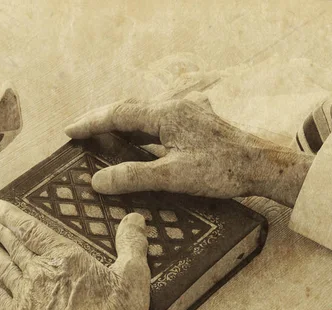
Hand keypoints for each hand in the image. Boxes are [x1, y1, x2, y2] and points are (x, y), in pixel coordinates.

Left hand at [0, 200, 150, 309]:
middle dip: (0, 232)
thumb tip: (135, 218)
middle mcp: (39, 272)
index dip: (12, 216)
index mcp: (65, 257)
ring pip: (2, 267)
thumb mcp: (133, 277)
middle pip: (14, 246)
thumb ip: (132, 245)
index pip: (32, 229)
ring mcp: (24, 296)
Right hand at [65, 99, 312, 206]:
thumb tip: (99, 180)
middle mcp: (175, 107)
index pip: (119, 114)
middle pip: (129, 109)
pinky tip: (136, 142)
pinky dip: (140, 132)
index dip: (91, 123)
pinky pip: (158, 122)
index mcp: (167, 114)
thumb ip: (134, 177)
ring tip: (100, 137)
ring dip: (121, 125)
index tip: (70, 132)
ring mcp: (187, 113)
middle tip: (79, 132)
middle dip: (101, 120)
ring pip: (144, 116)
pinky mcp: (195, 122)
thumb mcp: (174, 177)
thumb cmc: (222, 170)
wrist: (261, 165)